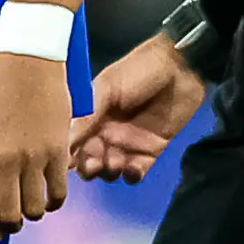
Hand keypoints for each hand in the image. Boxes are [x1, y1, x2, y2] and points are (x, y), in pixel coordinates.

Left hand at [0, 49, 74, 237]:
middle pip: (9, 216)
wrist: (26, 64)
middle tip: (13, 221)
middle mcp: (3, 163)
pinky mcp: (56, 152)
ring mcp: (32, 158)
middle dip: (11, 226)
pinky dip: (54, 202)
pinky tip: (50, 195)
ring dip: (33, 214)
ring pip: (35, 210)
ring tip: (32, 205)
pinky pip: (58, 194)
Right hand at [71, 34, 203, 183]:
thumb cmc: (139, 71)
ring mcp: (127, 144)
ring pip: (109, 170)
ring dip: (108, 172)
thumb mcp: (107, 88)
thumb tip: (63, 142)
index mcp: (90, 116)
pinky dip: (131, 176)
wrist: (181, 68)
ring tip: (114, 163)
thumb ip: (86, 115)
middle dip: (88, 167)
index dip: (69, 153)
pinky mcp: (150, 152)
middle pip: (88, 160)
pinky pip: (135, 172)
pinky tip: (131, 169)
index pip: (73, 141)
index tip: (70, 160)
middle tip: (94, 164)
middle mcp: (105, 133)